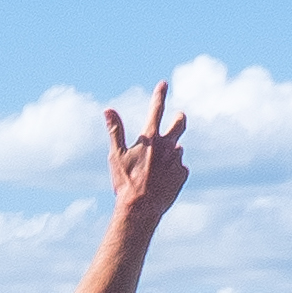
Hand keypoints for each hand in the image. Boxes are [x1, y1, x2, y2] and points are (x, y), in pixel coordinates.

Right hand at [102, 80, 188, 227]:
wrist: (140, 208)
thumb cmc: (125, 182)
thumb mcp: (116, 156)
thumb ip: (115, 131)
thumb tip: (108, 110)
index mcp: (151, 138)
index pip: (157, 109)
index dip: (160, 95)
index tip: (164, 84)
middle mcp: (168, 145)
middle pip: (180, 124)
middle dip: (179, 119)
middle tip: (178, 117)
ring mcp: (178, 160)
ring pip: (176, 151)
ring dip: (168, 155)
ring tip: (153, 172)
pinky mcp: (183, 174)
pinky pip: (179, 169)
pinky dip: (171, 172)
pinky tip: (160, 183)